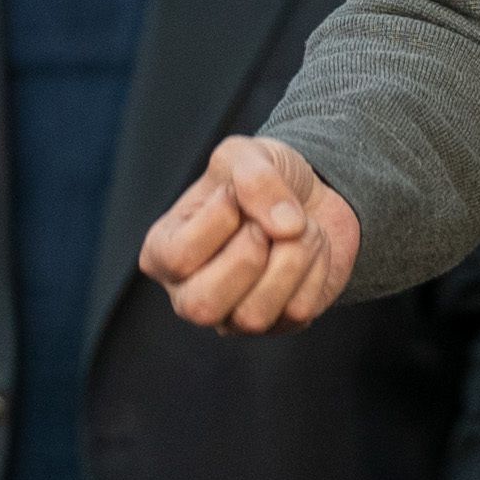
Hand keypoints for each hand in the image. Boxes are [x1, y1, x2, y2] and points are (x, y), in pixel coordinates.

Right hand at [141, 135, 362, 333]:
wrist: (314, 191)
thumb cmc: (261, 178)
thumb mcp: (246, 154)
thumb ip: (253, 177)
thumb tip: (285, 228)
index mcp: (163, 252)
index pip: (176, 257)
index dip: (218, 220)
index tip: (235, 193)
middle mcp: (190, 293)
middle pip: (202, 306)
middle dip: (247, 256)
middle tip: (265, 224)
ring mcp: (234, 317)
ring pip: (253, 316)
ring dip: (291, 258)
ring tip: (301, 226)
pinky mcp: (280, 325)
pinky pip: (298, 311)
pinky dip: (316, 268)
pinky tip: (311, 247)